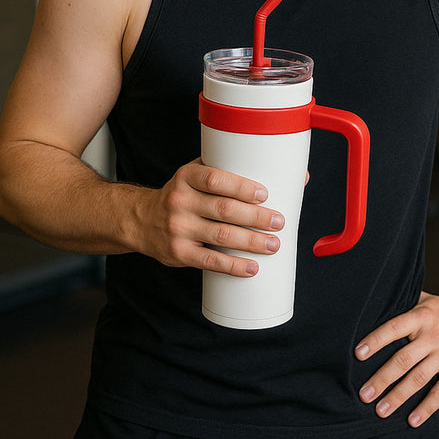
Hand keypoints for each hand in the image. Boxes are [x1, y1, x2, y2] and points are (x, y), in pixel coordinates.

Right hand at [139, 158, 284, 276]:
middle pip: (224, 209)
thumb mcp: (197, 174)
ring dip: (250, 242)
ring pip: (220, 236)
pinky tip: (251, 268)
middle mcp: (180, 200)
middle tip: (278, 222)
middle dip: (255, 217)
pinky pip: (209, 261)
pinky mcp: (178, 252)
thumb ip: (235, 171)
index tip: (265, 194)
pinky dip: (232, 266)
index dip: (241, 187)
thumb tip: (297, 176)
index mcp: (187, 176)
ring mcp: (178, 228)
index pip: (216, 179)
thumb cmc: (184, 194)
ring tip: (273, 244)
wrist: (141, 219)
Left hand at [355, 291, 438, 426]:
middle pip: (403, 359)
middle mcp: (433, 335)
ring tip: (381, 411)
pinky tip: (412, 421)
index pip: (395, 328)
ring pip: (419, 378)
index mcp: (422, 316)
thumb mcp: (425, 300)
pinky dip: (427, 408)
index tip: (358, 354)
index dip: (376, 340)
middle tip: (363, 395)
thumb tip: (371, 306)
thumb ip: (402, 304)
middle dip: (382, 379)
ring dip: (399, 396)